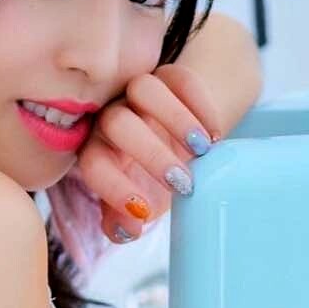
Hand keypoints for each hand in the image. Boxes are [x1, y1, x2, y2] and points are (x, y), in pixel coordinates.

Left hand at [68, 62, 224, 243]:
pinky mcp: (168, 77)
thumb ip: (125, 221)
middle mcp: (112, 118)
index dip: (115, 188)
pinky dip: (200, 104)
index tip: (145, 212)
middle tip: (184, 183)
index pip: (93, 163)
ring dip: (176, 120)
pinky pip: (180, 77)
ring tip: (203, 151)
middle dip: (152, 155)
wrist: (176, 146)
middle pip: (118, 123)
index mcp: (99, 152)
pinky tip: (215, 135)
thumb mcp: (141, 204)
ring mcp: (138, 93)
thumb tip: (125, 230)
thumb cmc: (151, 181)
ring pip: (145, 89)